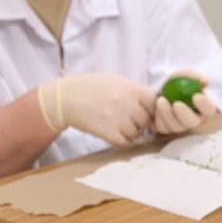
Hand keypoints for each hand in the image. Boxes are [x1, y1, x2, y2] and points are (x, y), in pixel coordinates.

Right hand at [38, 74, 156, 145]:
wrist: (64, 98)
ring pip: (137, 133)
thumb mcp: (116, 80)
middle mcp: (128, 104)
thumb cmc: (90, 87)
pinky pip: (125, 142)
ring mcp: (119, 118)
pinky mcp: (108, 132)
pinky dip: (121, 140)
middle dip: (141, 122)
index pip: (157, 103)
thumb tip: (154, 100)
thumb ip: (134, 90)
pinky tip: (112, 133)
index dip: (153, 109)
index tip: (146, 111)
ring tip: (117, 125)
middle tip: (129, 120)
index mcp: (132, 89)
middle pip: (148, 120)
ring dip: (130, 132)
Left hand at [153, 72, 218, 135]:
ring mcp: (181, 125)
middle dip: (185, 114)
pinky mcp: (167, 128)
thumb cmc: (176, 82)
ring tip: (161, 100)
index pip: (209, 109)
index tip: (196, 96)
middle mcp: (194, 119)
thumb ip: (193, 76)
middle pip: (193, 122)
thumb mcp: (183, 75)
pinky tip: (157, 107)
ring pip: (177, 127)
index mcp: (203, 107)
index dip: (204, 105)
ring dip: (168, 114)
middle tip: (176, 104)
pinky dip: (159, 117)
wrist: (160, 89)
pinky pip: (164, 128)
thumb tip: (204, 81)